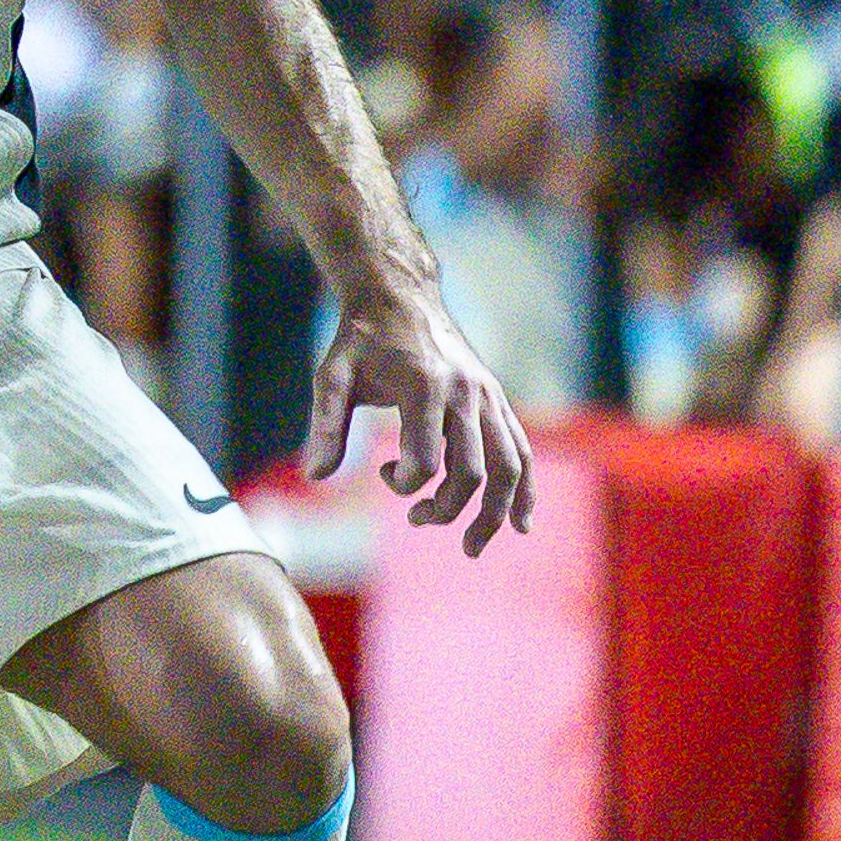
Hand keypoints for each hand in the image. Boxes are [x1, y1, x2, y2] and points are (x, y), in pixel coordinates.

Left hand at [309, 276, 534, 553]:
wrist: (399, 293)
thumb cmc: (362, 339)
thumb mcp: (334, 376)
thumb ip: (326, 425)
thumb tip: (316, 476)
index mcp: (426, 386)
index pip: (427, 460)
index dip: (405, 484)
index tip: (383, 474)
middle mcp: (466, 393)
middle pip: (474, 472)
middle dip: (448, 509)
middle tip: (417, 519)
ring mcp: (487, 396)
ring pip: (509, 465)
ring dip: (496, 512)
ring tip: (473, 547)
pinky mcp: (496, 399)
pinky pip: (520, 449)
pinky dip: (525, 488)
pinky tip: (521, 523)